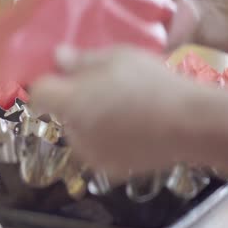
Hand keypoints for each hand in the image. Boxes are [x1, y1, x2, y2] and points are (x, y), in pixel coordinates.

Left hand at [31, 46, 201, 177]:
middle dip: (74, 101)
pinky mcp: (109, 169)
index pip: (38, 93)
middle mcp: (73, 132)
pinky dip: (105, 141)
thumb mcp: (116, 57)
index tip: (63, 76)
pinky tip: (131, 131)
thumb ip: (80, 60)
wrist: (189, 124)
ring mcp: (90, 154)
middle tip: (104, 90)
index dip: (47, 83)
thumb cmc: (151, 83)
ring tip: (122, 111)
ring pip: (79, 132)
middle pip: (61, 113)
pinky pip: (97, 150)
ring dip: (89, 122)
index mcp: (70, 102)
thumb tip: (57, 57)